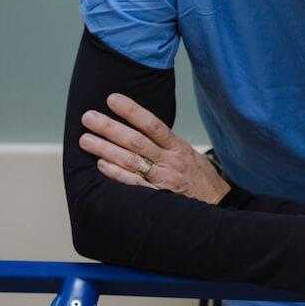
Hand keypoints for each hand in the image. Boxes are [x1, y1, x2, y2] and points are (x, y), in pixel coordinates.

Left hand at [79, 94, 230, 204]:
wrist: (218, 206)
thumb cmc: (200, 179)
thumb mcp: (190, 154)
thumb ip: (167, 144)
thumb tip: (140, 129)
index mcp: (178, 147)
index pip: (153, 124)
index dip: (132, 111)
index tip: (112, 99)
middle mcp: (170, 161)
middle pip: (136, 141)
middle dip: (110, 128)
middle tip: (89, 117)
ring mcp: (164, 179)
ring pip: (131, 160)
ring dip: (106, 149)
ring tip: (86, 140)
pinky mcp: (159, 196)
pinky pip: (135, 184)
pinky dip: (117, 174)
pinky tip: (101, 165)